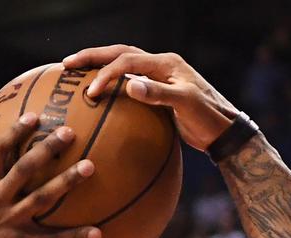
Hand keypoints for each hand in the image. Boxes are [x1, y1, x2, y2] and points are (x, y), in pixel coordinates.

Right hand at [0, 115, 101, 237]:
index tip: (34, 116)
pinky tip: (99, 233)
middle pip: (25, 170)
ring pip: (42, 198)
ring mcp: (11, 220)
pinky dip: (75, 237)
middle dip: (46, 150)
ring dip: (66, 183)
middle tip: (69, 132)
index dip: (15, 133)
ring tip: (89, 167)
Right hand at [64, 46, 239, 150]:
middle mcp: (161, 65)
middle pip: (120, 53)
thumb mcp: (186, 105)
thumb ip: (159, 94)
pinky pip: (129, 82)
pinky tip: (98, 95)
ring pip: (123, 64)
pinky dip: (111, 84)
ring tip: (75, 72)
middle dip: (93, 57)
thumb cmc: (209, 118)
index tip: (91, 93)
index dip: (106, 74)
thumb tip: (130, 85)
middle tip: (67, 64)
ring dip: (99, 66)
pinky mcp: (158, 91)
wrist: (224, 131)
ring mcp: (159, 77)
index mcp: (166, 63)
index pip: (128, 61)